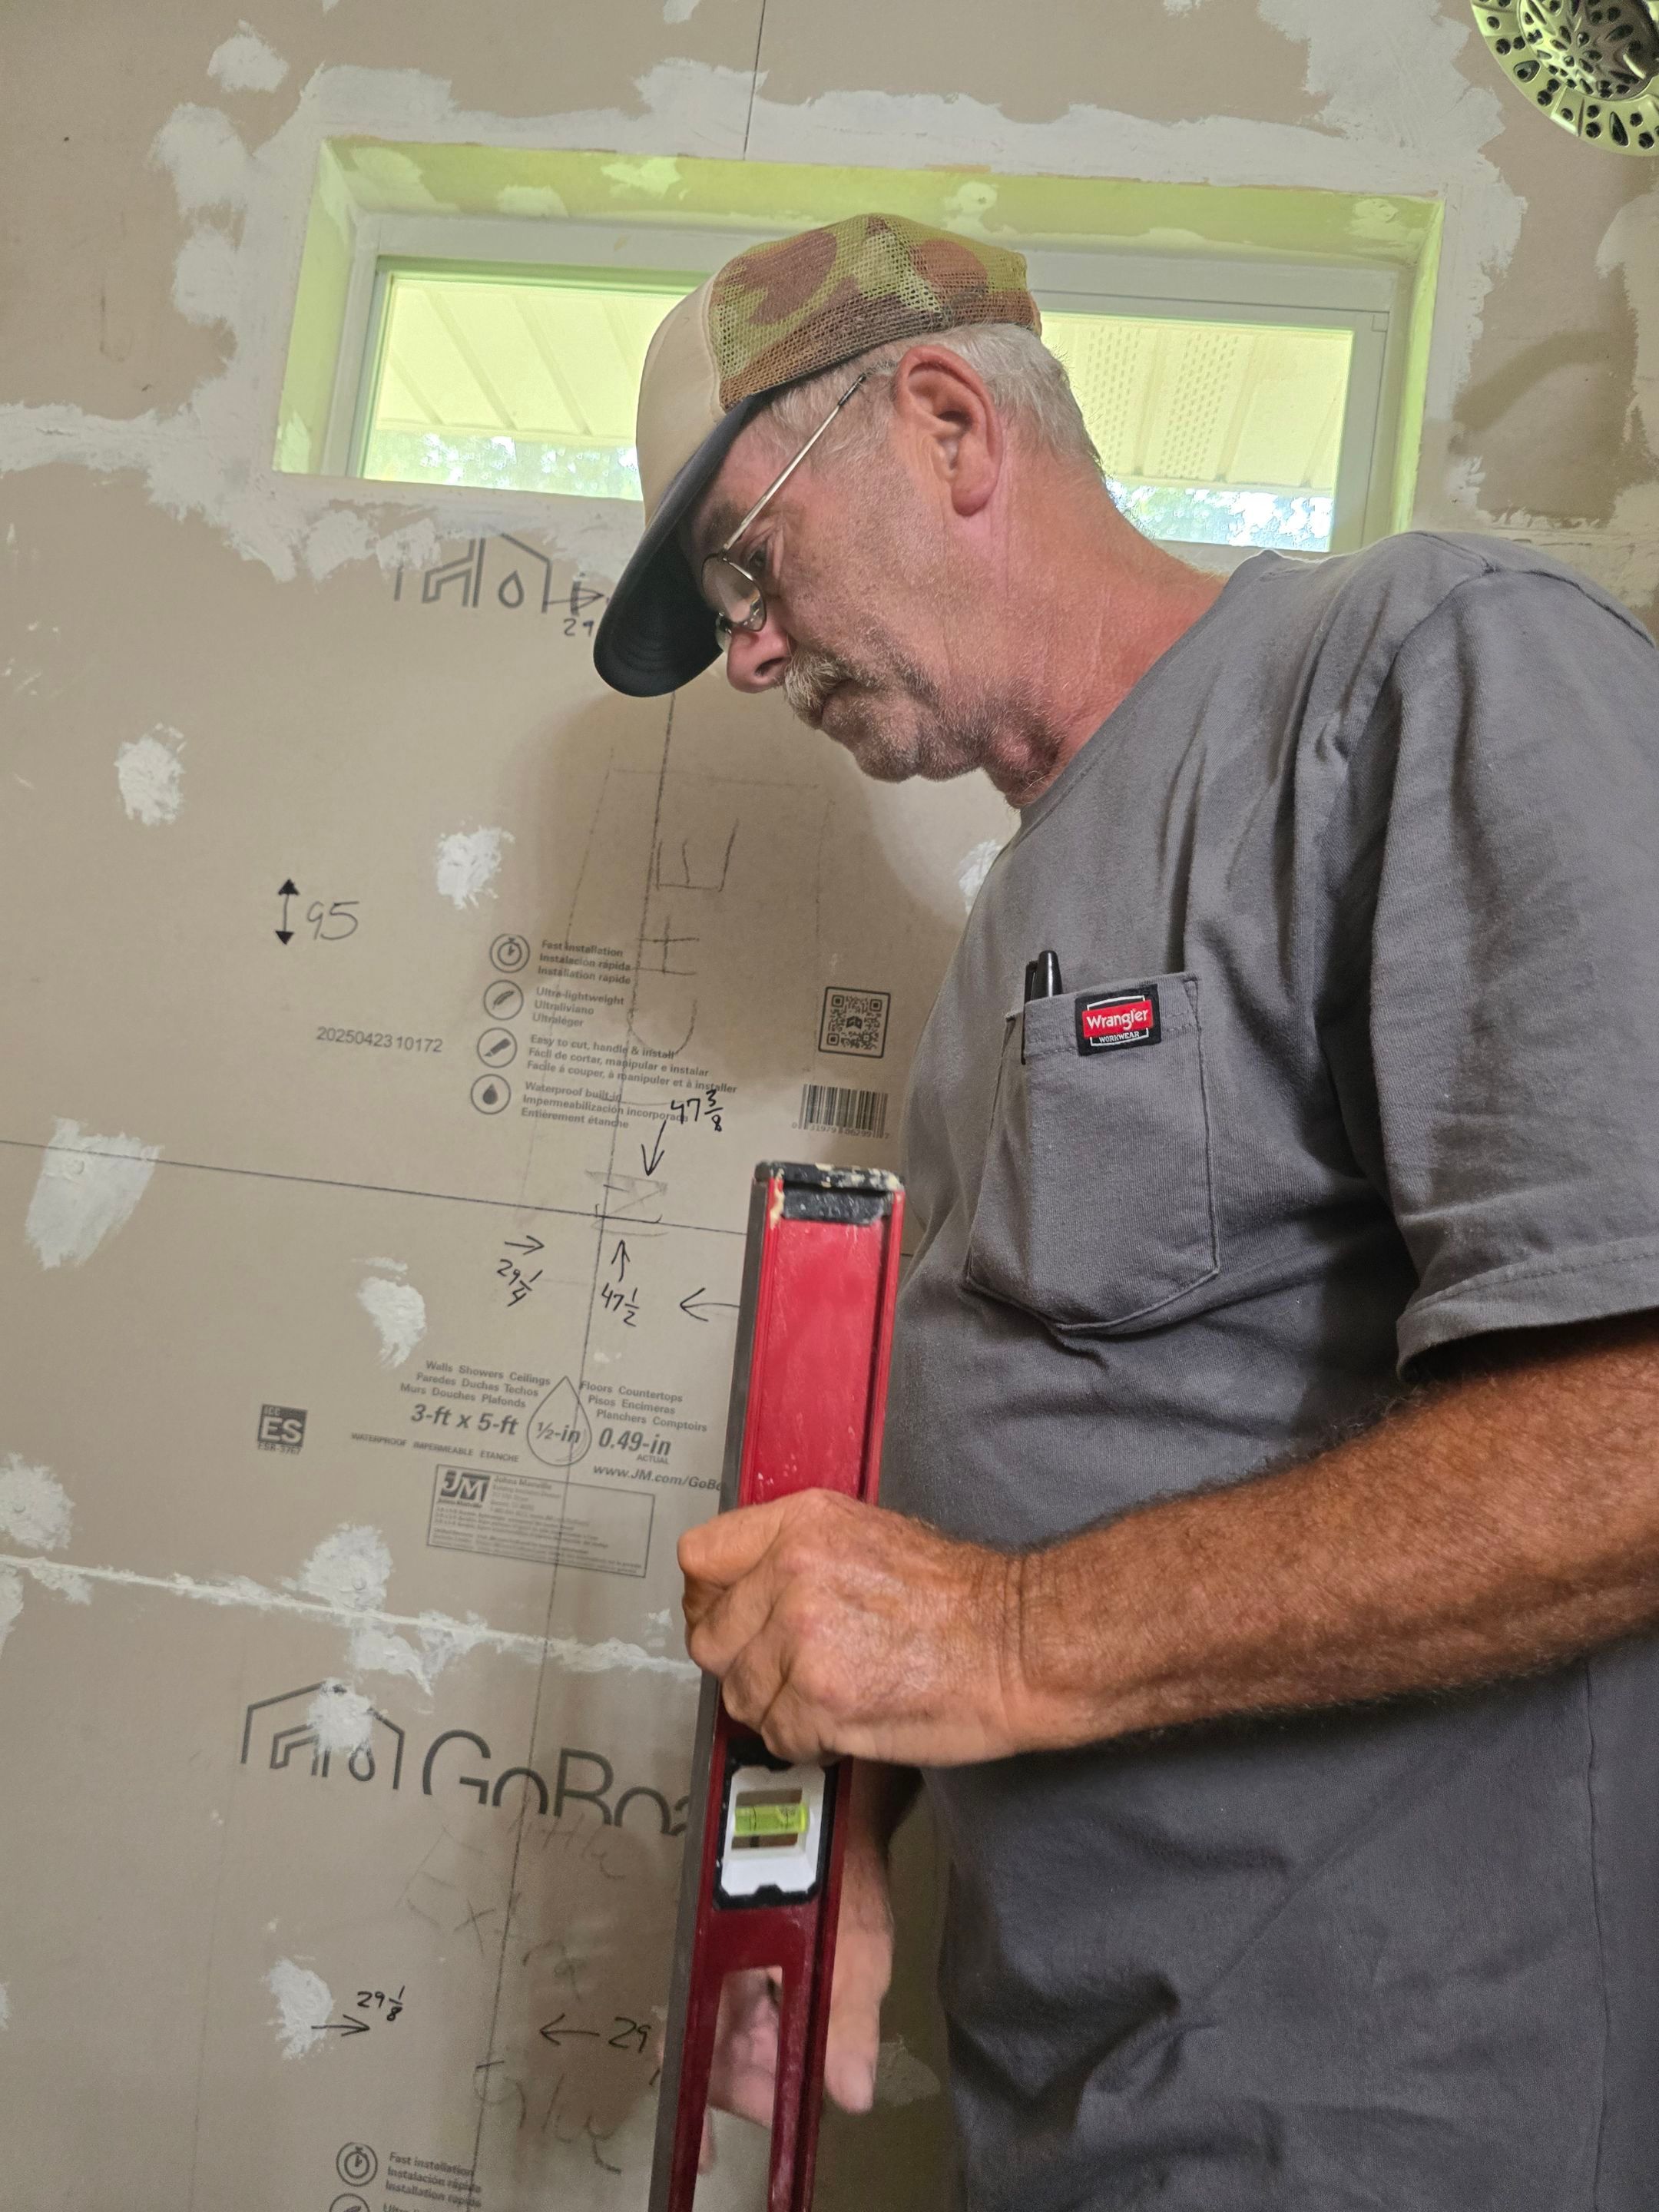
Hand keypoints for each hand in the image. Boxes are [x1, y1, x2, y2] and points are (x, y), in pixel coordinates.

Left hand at [679, 1489, 1022, 1764]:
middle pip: (710, 1636)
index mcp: (802, 1524)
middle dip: (743, 1663)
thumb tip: (746, 1588)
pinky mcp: (819, 1698)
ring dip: (778, 1708)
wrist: (1017, 1643)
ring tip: (829, 1694)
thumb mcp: (867, 1536)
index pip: (700, 1558)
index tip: (726, 1619)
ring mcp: (803, 1636)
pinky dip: (808, 1742)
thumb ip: (797, 1553)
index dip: (709, 1599)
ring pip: (741, 1695)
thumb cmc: (961, 1598)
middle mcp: (793, 1571)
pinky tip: (845, 1720)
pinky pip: (777, 1736)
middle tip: (784, 1672)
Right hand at [697, 1795, 894, 2170]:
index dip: (692, 2105)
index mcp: (721, 1958)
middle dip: (755, 2084)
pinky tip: (806, 2035)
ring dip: (770, 2057)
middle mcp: (713, 1958)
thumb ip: (848, 2019)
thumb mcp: (857, 1949)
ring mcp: (729, 1954)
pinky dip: (776, 2032)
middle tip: (798, 2098)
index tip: (702, 2157)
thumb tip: (850, 2096)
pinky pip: (751, 2008)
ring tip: (810, 2059)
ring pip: (735, 2031)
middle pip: (715, 2049)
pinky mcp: (749, 1948)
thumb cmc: (848, 1871)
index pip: (690, 2046)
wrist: (849, 1805)